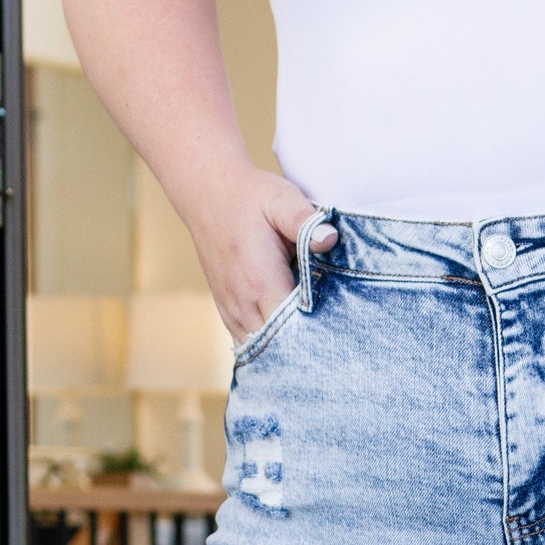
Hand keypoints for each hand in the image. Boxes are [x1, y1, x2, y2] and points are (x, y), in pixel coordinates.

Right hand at [184, 167, 338, 343]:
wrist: (206, 191)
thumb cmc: (249, 195)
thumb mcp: (280, 198)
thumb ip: (305, 221)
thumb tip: (330, 240)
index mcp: (261, 283)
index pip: (293, 332)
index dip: (317, 339)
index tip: (339, 338)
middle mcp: (244, 304)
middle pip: (279, 350)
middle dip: (305, 352)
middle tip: (334, 351)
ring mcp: (232, 311)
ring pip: (262, 352)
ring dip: (286, 353)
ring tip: (313, 352)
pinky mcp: (227, 310)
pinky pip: (248, 344)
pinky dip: (268, 349)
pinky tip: (288, 346)